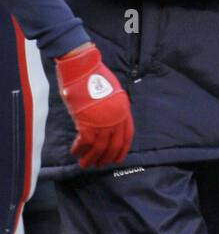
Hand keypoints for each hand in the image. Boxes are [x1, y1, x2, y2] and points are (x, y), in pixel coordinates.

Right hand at [55, 43, 133, 168]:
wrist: (82, 67)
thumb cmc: (93, 76)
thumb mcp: (111, 92)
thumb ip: (111, 108)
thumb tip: (104, 122)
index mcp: (124, 110)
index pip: (127, 136)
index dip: (122, 150)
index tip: (117, 159)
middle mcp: (116, 118)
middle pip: (114, 145)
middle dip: (106, 157)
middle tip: (99, 165)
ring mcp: (103, 122)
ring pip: (99, 148)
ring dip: (91, 158)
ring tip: (84, 164)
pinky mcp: (88, 124)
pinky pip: (85, 143)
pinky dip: (79, 150)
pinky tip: (75, 152)